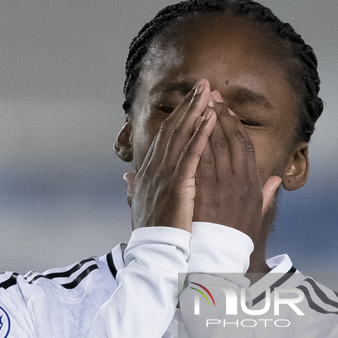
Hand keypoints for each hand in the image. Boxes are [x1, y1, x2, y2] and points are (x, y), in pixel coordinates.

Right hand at [125, 79, 215, 231]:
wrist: (153, 252)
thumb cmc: (151, 234)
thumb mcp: (141, 208)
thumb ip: (136, 190)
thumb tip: (127, 179)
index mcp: (149, 173)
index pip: (165, 138)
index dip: (178, 117)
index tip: (190, 101)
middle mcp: (155, 169)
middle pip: (173, 129)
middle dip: (188, 105)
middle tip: (203, 85)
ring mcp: (165, 175)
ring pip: (182, 135)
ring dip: (195, 111)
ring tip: (209, 92)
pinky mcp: (178, 184)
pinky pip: (192, 153)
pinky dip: (200, 134)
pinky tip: (210, 118)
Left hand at [193, 93, 281, 242]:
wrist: (221, 259)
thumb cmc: (237, 239)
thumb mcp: (257, 215)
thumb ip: (265, 194)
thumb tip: (274, 179)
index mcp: (252, 184)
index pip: (245, 146)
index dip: (235, 125)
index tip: (226, 110)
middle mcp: (239, 181)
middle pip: (230, 139)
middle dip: (219, 114)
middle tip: (210, 96)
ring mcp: (221, 186)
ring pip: (214, 145)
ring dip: (205, 122)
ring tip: (198, 104)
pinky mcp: (204, 191)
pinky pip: (198, 160)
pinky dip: (193, 142)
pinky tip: (187, 127)